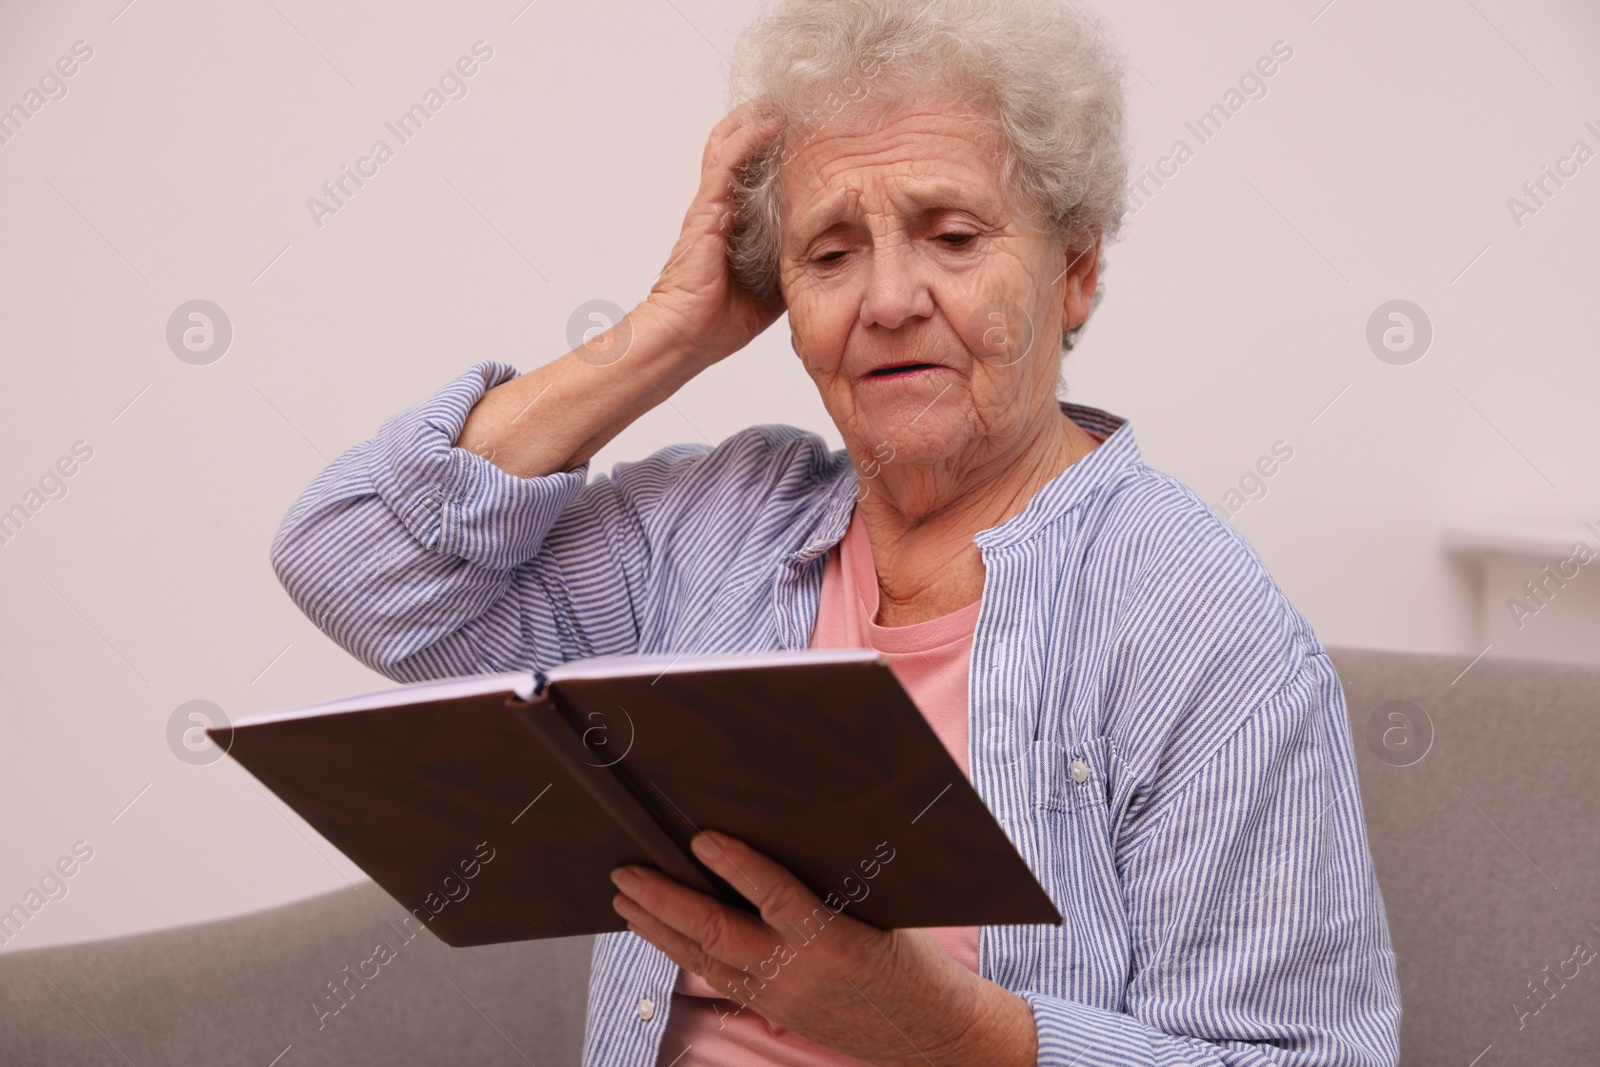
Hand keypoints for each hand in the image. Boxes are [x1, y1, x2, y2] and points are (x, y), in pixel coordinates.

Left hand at [610, 830, 1036, 1066]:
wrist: (928, 1031)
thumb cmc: (910, 959)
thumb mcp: (885, 910)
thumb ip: (836, 879)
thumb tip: (791, 826)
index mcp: (836, 941)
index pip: (777, 896)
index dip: (738, 866)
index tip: (703, 837)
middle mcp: (798, 972)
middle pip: (717, 934)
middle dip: (665, 900)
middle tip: (627, 873)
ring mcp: (779, 996)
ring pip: (703, 960)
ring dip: (659, 927)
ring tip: (625, 900)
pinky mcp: (772, 1008)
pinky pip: (716, 977)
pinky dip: (682, 951)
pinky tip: (661, 932)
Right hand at [640, 102, 788, 367]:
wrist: (687, 337)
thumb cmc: (720, 321)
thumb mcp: (772, 288)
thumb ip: (792, 264)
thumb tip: (835, 259)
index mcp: (731, 224)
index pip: (750, 171)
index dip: (771, 147)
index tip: (804, 132)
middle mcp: (719, 207)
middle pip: (736, 147)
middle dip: (762, 121)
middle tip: (795, 102)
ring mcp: (711, 205)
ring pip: (729, 143)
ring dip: (755, 117)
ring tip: (783, 96)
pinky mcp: (706, 209)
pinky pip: (727, 161)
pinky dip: (749, 137)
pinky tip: (772, 122)